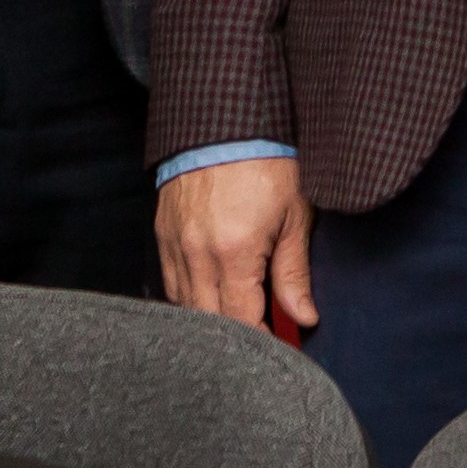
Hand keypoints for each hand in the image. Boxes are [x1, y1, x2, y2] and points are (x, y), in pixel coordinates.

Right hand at [156, 154, 316, 332]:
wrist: (227, 119)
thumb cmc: (269, 162)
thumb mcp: (295, 215)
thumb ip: (294, 273)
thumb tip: (304, 317)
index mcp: (234, 252)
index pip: (242, 322)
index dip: (262, 341)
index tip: (279, 348)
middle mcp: (197, 254)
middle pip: (210, 320)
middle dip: (236, 336)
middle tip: (262, 337)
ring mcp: (174, 244)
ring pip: (185, 306)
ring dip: (211, 318)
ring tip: (238, 319)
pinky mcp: (162, 234)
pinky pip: (171, 283)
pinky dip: (191, 297)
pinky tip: (212, 297)